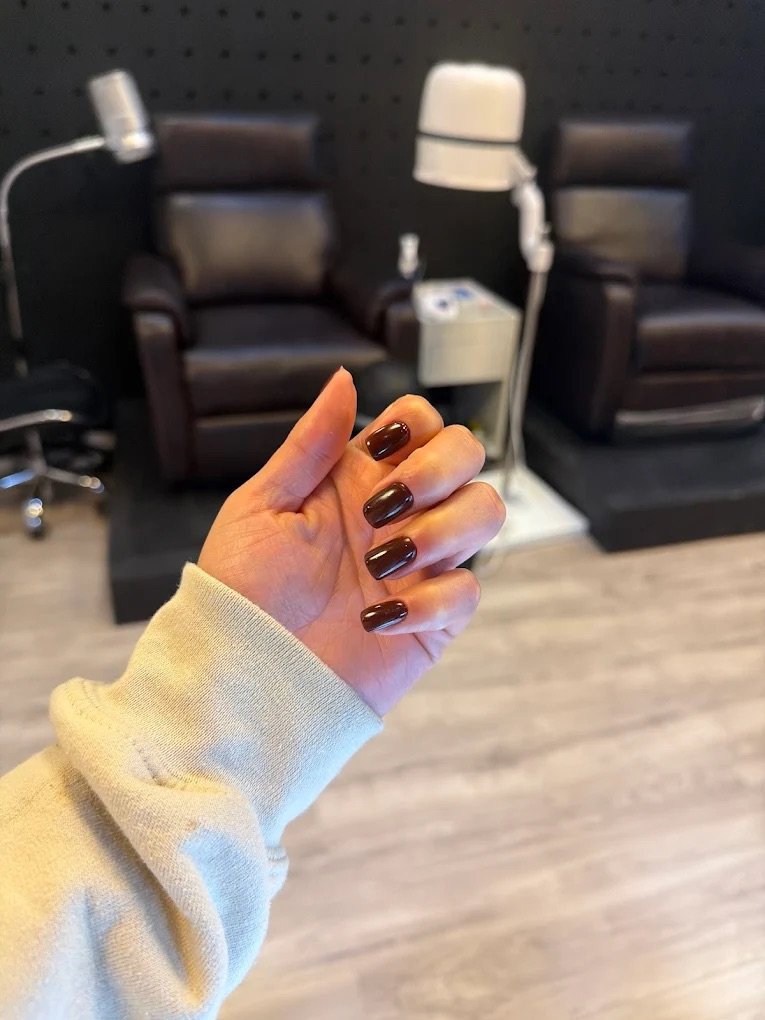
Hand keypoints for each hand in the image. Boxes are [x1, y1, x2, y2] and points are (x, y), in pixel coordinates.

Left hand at [198, 369, 504, 713]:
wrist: (244, 674)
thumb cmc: (240, 590)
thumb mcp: (262, 507)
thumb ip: (309, 444)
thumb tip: (344, 378)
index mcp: (359, 478)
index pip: (422, 423)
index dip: (417, 426)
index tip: (381, 453)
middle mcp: (400, 512)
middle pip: (469, 456)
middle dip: (440, 471)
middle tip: (384, 508)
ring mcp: (422, 563)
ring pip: (486, 512)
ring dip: (443, 528)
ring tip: (381, 562)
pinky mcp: (434, 618)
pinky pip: (468, 591)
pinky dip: (428, 601)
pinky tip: (378, 617)